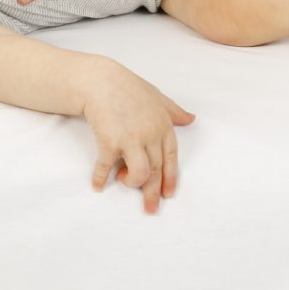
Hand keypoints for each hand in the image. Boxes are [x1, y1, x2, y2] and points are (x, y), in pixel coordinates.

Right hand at [82, 61, 194, 214]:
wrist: (100, 80)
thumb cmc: (127, 87)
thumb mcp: (156, 97)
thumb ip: (174, 111)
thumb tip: (191, 118)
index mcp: (163, 126)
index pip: (171, 159)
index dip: (170, 178)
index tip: (168, 194)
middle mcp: (149, 134)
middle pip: (155, 171)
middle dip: (153, 193)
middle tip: (150, 209)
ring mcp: (130, 139)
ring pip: (140, 174)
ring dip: (132, 183)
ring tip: (123, 179)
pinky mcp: (110, 141)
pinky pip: (106, 167)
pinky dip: (101, 178)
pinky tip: (98, 185)